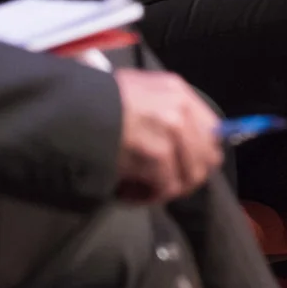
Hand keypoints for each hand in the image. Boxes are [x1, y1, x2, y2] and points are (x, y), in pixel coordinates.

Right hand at [112, 68, 221, 202]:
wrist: (74, 110)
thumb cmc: (99, 101)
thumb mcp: (138, 90)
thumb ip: (164, 108)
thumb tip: (184, 140)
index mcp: (178, 91)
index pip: (212, 129)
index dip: (201, 152)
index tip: (186, 165)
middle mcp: (182, 109)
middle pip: (207, 156)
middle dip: (187, 175)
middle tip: (165, 184)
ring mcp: (173, 131)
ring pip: (191, 175)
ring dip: (169, 188)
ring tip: (147, 190)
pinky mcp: (159, 154)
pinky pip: (167, 186)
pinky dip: (150, 197)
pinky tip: (133, 194)